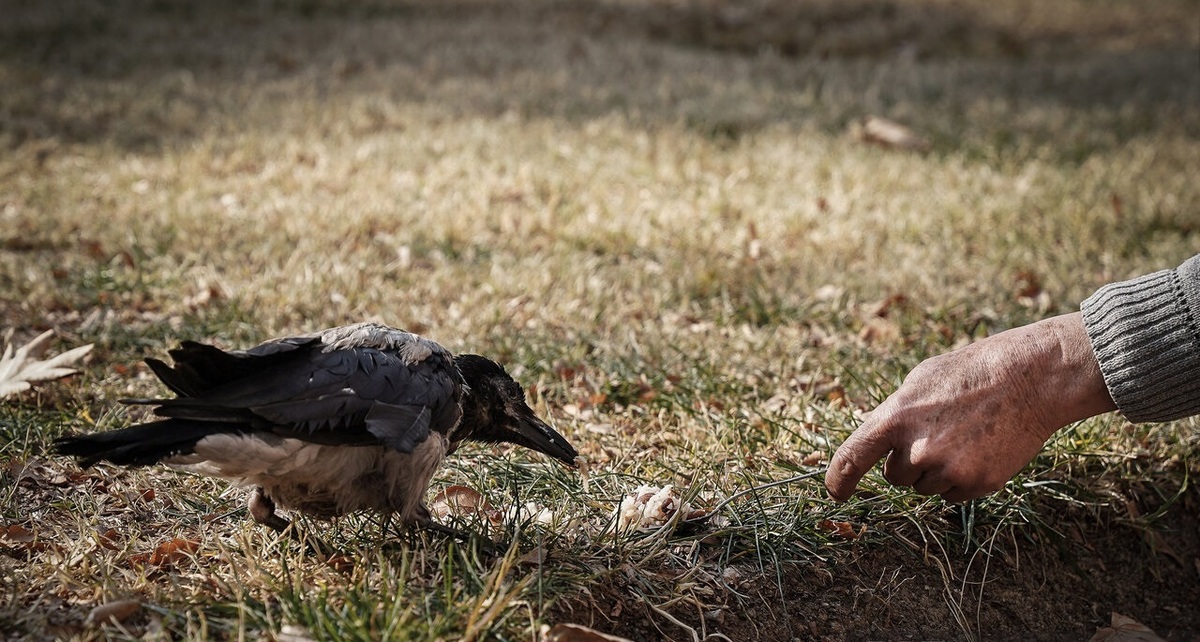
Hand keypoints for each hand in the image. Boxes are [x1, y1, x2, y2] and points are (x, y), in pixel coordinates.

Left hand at [825, 312, 1116, 502]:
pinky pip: (952, 494)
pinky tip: (979, 449)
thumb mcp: (919, 382)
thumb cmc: (969, 374)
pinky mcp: (976, 484)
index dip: (839, 479)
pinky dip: (961, 478)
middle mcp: (917, 449)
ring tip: (964, 436)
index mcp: (895, 418)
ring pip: (925, 487)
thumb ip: (893, 416)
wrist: (1030, 379)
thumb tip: (876, 446)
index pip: (853, 458)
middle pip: (896, 476)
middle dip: (908, 461)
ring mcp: (948, 470)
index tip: (835, 493)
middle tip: (938, 432)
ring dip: (936, 470)